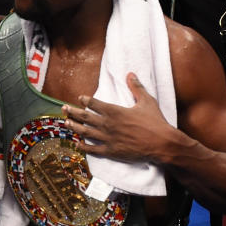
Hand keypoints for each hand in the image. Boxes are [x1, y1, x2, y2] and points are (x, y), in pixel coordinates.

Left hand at [61, 73, 175, 162]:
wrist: (162, 144)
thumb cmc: (155, 122)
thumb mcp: (147, 101)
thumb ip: (136, 88)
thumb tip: (130, 74)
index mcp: (114, 111)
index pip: (95, 103)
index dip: (86, 100)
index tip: (80, 98)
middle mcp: (108, 124)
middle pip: (85, 117)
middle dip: (73, 112)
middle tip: (63, 109)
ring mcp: (108, 138)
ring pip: (86, 132)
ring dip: (74, 127)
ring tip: (65, 123)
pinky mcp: (111, 151)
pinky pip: (94, 149)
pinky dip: (84, 147)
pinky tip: (77, 144)